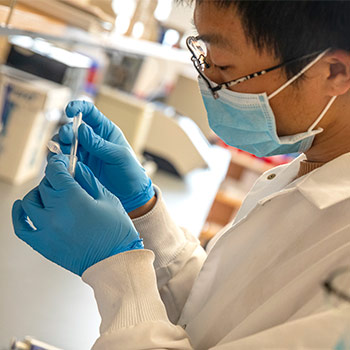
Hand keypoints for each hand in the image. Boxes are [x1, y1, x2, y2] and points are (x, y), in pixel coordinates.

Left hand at [12, 154, 142, 275]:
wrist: (115, 261)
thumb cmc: (116, 231)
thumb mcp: (108, 198)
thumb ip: (88, 180)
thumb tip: (75, 167)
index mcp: (72, 198)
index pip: (55, 171)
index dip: (59, 163)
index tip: (63, 162)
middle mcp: (54, 212)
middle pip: (44, 186)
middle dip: (54, 178)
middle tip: (64, 179)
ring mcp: (45, 229)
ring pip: (29, 202)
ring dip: (38, 194)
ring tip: (49, 194)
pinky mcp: (42, 244)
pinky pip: (21, 227)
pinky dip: (19, 215)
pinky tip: (23, 207)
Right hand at [51, 100, 154, 212]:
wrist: (130, 195)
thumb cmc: (130, 172)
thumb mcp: (119, 156)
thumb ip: (100, 144)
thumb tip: (82, 129)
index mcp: (105, 131)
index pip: (89, 113)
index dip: (78, 107)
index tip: (69, 110)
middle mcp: (91, 140)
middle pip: (72, 129)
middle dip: (66, 131)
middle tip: (66, 138)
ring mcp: (83, 153)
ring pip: (63, 144)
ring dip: (60, 146)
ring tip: (64, 153)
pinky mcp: (77, 167)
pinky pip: (62, 160)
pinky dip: (58, 160)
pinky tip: (62, 163)